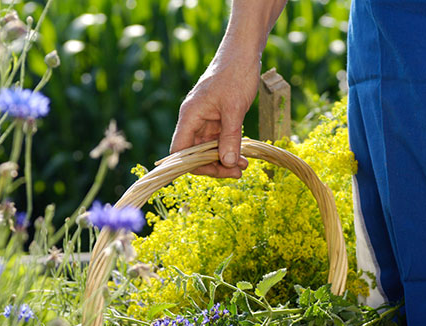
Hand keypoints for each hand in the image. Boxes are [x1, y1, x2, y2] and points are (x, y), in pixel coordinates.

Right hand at [170, 50, 260, 177]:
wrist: (244, 52)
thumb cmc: (236, 74)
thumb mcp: (235, 108)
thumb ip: (230, 137)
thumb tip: (228, 163)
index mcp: (190, 116)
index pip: (180, 151)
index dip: (192, 166)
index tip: (215, 172)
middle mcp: (193, 120)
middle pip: (195, 153)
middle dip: (214, 165)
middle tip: (237, 172)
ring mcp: (205, 119)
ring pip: (209, 149)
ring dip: (224, 159)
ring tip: (243, 166)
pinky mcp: (217, 118)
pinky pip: (219, 140)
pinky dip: (230, 148)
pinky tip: (243, 154)